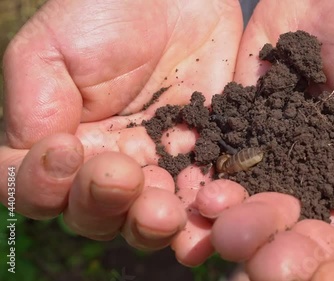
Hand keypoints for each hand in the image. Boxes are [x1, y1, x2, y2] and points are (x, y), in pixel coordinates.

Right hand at [0, 0, 245, 263]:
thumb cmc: (106, 13)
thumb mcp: (52, 49)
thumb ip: (35, 106)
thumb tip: (47, 160)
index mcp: (65, 142)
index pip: (39, 191)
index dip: (44, 185)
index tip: (66, 148)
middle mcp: (109, 163)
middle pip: (96, 216)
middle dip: (106, 205)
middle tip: (124, 176)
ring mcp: (159, 164)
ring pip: (148, 220)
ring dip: (153, 222)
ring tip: (165, 207)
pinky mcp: (204, 157)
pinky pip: (204, 197)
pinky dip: (206, 209)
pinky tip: (212, 200)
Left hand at [208, 0, 333, 279]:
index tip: (332, 269)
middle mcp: (321, 196)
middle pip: (302, 250)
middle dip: (286, 262)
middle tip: (270, 263)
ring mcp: (277, 173)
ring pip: (257, 223)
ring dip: (243, 234)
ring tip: (230, 228)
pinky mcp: (240, 145)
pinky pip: (222, 179)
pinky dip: (212, 195)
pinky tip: (208, 196)